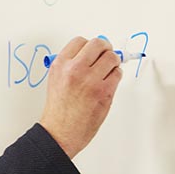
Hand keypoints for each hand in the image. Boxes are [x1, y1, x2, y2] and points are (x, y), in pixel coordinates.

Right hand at [39, 37, 122, 158]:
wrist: (60, 132)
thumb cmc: (59, 109)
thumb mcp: (56, 80)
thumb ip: (70, 64)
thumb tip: (91, 54)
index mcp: (60, 64)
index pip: (80, 41)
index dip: (89, 46)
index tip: (93, 51)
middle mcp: (74, 69)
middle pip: (98, 44)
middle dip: (104, 49)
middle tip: (105, 55)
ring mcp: (90, 80)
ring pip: (112, 57)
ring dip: (112, 63)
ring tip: (107, 71)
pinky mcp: (104, 91)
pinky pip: (117, 74)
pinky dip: (115, 76)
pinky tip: (108, 83)